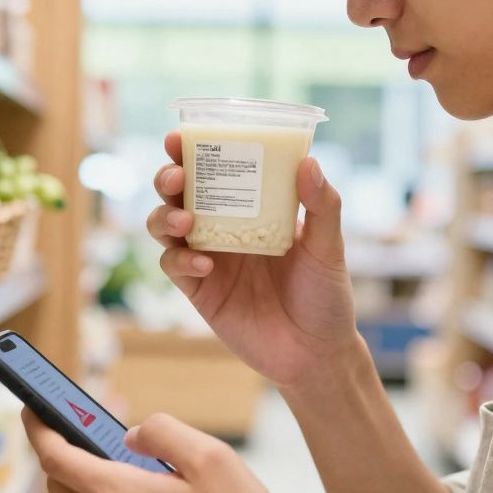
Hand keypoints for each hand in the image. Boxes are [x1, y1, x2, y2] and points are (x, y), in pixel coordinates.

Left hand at [23, 409, 295, 492]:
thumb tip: (132, 433)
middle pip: (61, 485)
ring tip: (141, 470)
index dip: (38, 428)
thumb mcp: (212, 457)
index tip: (31, 408)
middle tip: (86, 431)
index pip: (55, 457)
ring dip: (98, 484)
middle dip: (65, 453)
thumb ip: (162, 431)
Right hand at [148, 131, 357, 386]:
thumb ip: (321, 205)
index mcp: (252, 208)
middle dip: (168, 178)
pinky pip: (174, 267)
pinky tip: (203, 264)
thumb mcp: (328, 247)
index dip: (192, 151)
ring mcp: (207, 258)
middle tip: (177, 177)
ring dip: (165, 217)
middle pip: (179, 193)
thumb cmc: (325, 296)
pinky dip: (180, 260)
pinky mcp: (199, 292)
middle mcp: (223, 228)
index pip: (215, 169)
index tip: (181, 137)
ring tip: (184, 220)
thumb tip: (308, 162)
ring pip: (164, 226)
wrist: (317, 355)